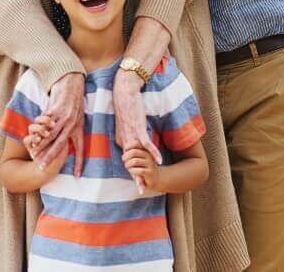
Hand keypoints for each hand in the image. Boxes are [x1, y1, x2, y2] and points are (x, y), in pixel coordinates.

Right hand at [29, 72, 84, 176]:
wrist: (72, 84)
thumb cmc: (76, 102)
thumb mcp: (79, 118)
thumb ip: (74, 131)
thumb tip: (70, 144)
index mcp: (78, 129)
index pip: (80, 149)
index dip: (79, 163)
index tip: (77, 176)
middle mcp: (71, 125)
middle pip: (59, 145)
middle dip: (50, 157)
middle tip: (42, 167)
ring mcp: (62, 118)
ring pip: (50, 135)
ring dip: (41, 145)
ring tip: (33, 154)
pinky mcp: (55, 110)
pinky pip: (45, 123)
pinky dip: (38, 130)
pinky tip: (32, 136)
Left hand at [112, 71, 160, 191]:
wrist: (124, 93)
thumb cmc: (124, 108)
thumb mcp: (123, 125)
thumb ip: (126, 136)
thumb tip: (129, 145)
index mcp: (122, 141)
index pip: (129, 161)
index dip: (133, 174)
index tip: (136, 186)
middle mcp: (126, 141)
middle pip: (133, 162)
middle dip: (138, 177)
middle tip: (142, 190)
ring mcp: (133, 135)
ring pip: (140, 156)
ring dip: (146, 168)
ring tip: (150, 181)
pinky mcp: (139, 128)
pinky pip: (147, 143)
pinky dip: (153, 151)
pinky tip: (160, 160)